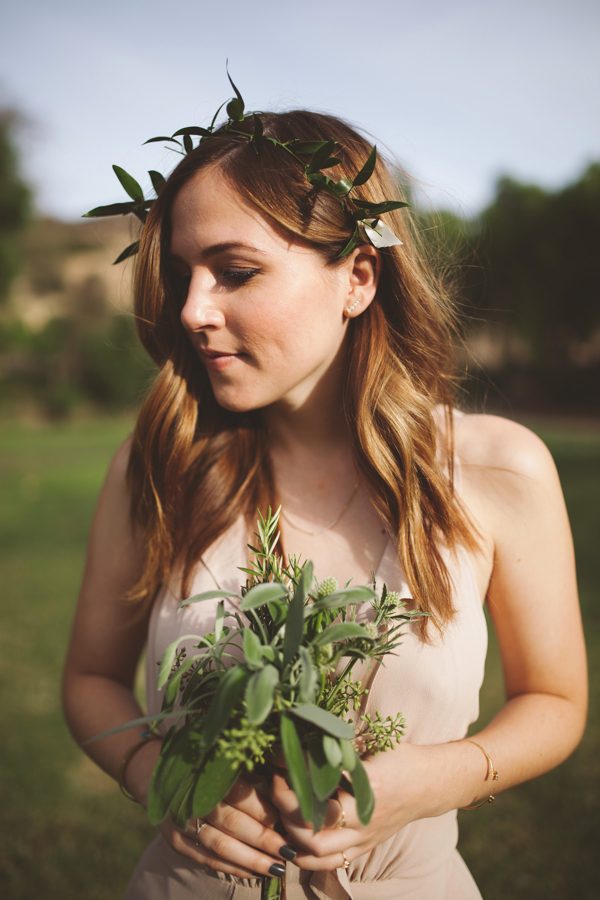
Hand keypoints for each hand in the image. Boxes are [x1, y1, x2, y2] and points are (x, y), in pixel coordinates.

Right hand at [159, 774, 298, 879]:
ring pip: (220, 846)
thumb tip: (284, 798)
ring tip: (277, 868)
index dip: (266, 811)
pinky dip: (232, 868)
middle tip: (289, 851)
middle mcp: (193, 798)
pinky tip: (254, 873)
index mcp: (208, 773)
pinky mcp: (175, 841)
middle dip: (264, 840)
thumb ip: (251, 776)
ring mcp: (181, 822)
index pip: (241, 795)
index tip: (289, 822)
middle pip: (233, 824)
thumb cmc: (204, 765)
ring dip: (251, 860)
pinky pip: (207, 860)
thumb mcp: (225, 761)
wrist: (156, 772)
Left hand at [269, 743, 428, 871]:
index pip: (319, 791)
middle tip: (275, 787)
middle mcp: (364, 818)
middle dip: (286, 810)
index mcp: (366, 787)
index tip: (279, 766)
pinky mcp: (364, 847)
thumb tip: (299, 739)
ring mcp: (364, 838)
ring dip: (292, 836)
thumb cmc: (400, 757)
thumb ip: (338, 746)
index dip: (293, 781)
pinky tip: (291, 844)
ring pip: (319, 852)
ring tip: (280, 812)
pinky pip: (331, 863)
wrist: (430, 784)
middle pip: (313, 830)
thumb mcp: (372, 743)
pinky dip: (307, 858)